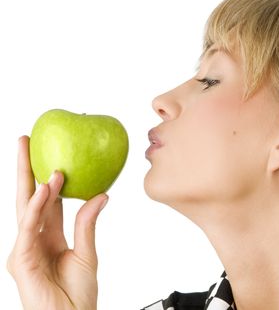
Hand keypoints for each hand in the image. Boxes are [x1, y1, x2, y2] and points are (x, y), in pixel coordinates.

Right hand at [7, 135, 108, 309]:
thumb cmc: (78, 294)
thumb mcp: (87, 252)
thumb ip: (88, 223)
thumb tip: (101, 194)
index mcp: (49, 236)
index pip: (45, 200)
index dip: (46, 177)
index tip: (49, 152)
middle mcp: (33, 239)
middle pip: (28, 197)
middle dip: (25, 169)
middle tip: (25, 140)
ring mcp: (24, 248)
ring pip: (26, 208)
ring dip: (35, 184)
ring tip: (46, 163)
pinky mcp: (21, 259)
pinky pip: (28, 227)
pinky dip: (36, 207)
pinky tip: (44, 190)